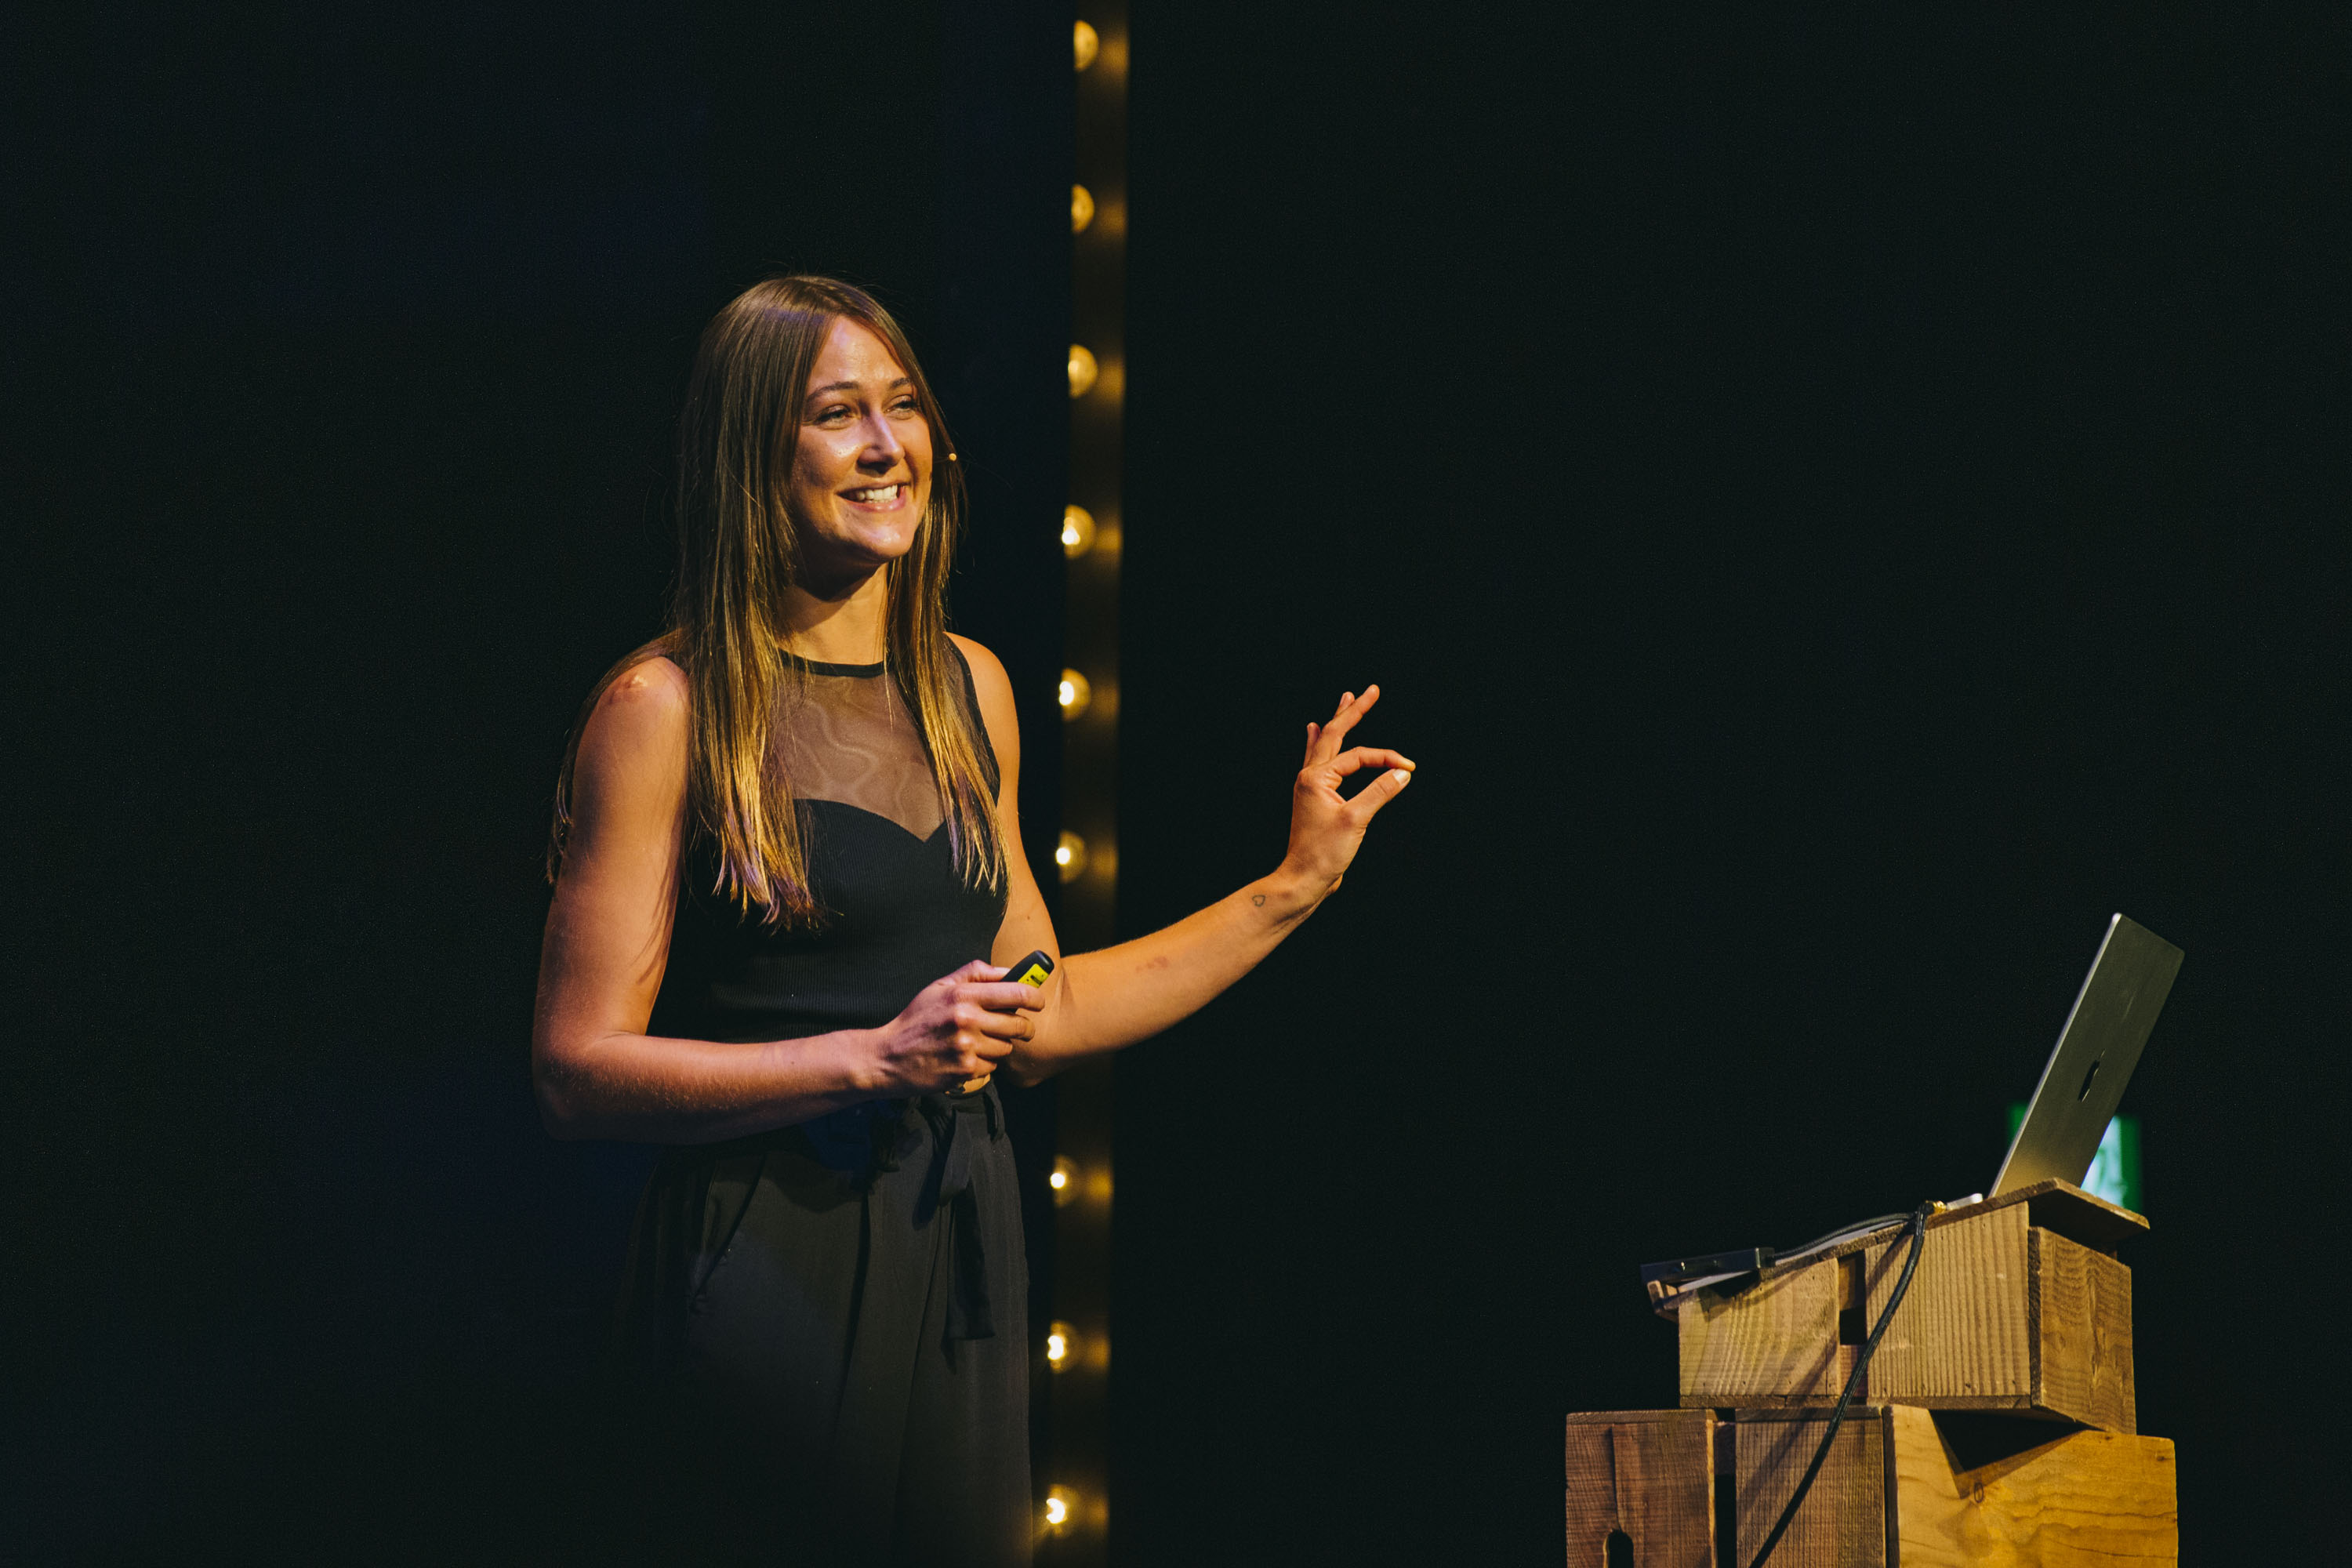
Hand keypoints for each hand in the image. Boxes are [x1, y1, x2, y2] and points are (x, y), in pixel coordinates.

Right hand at [867, 960, 1039, 1094]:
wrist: (888, 1057)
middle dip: (1022, 1027)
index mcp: (962, 996)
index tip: (1037, 1002)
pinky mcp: (965, 1071)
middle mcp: (967, 1020)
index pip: (1015, 993)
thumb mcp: (939, 988)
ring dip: (999, 1046)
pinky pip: (993, 1067)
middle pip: (1018, 1024)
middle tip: (1017, 1028)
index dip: (1034, 998)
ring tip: (979, 1042)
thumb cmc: (916, 1020)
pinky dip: (985, 1063)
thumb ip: (974, 974)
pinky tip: (967, 1057)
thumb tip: (1008, 971)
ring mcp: (967, 1047)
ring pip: (1006, 1047)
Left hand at [1279, 686, 1414, 901]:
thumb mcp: (1356, 820)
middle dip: (1353, 712)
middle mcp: (1310, 776)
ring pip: (1325, 744)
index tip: (1409, 768)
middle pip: (1334, 734)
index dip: (1387, 758)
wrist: (1304, 879)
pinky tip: (1312, 732)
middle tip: (1369, 690)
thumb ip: (1380, 792)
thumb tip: (1403, 771)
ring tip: (1345, 700)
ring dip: (1337, 722)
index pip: (1359, 756)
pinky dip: (1319, 743)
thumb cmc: (1324, 853)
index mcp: (1317, 778)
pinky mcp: (1315, 798)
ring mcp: (1310, 786)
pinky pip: (1317, 760)